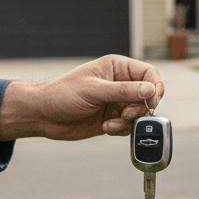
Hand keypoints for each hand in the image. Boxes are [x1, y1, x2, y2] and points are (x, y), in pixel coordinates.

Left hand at [0, 55, 164, 140]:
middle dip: (140, 108)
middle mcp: (120, 84)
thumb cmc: (62, 95)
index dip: (154, 87)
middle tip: (126, 115)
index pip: (148, 73)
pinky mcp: (114, 119)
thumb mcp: (94, 91)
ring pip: (140, 113)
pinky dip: (122, 130)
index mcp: (117, 68)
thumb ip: (124, 91)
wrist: (43, 115)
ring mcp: (117, 102)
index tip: (151, 101)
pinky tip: (106, 128)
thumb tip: (151, 90)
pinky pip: (130, 126)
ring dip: (130, 122)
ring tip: (112, 123)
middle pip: (149, 96)